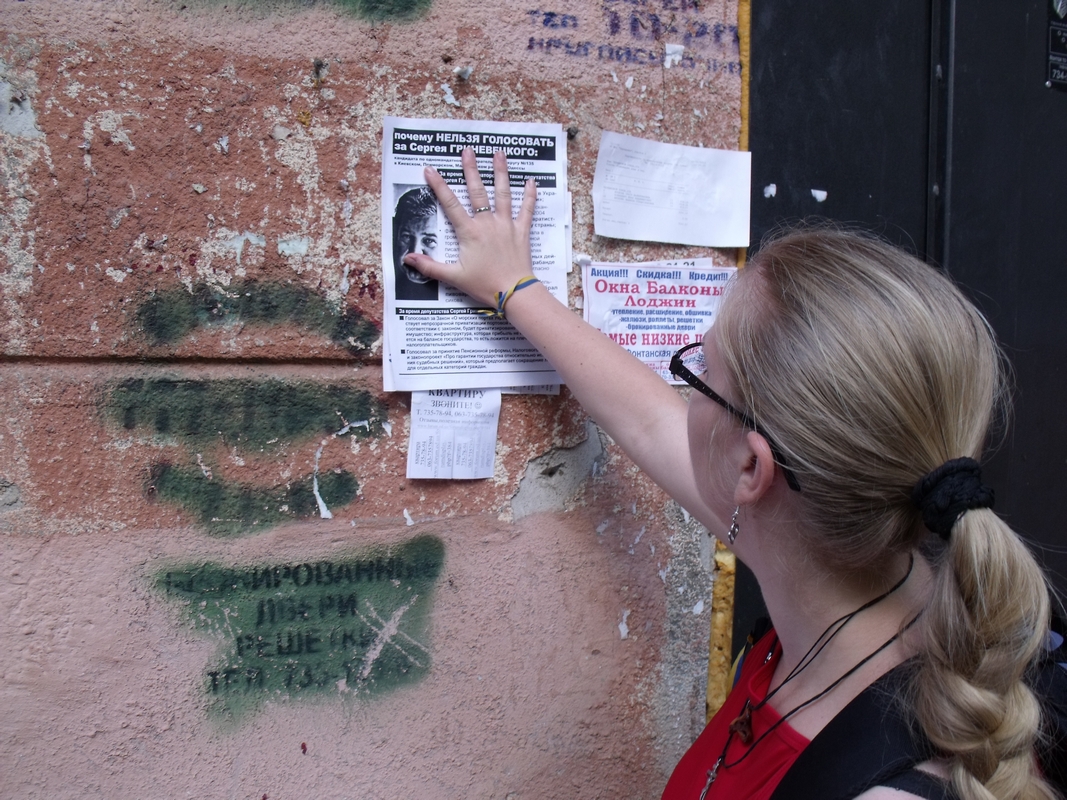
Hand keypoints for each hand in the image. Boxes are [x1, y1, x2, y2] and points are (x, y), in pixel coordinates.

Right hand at [402, 148, 536, 306]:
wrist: (514, 292)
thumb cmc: (484, 285)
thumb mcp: (453, 276)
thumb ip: (430, 266)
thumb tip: (407, 258)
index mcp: (469, 232)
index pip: (450, 204)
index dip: (438, 186)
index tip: (430, 170)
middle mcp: (487, 223)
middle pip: (477, 191)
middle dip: (471, 169)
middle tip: (467, 150)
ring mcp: (506, 225)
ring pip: (503, 193)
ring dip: (500, 172)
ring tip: (498, 154)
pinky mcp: (521, 231)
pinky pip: (526, 210)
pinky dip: (529, 195)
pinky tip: (530, 181)